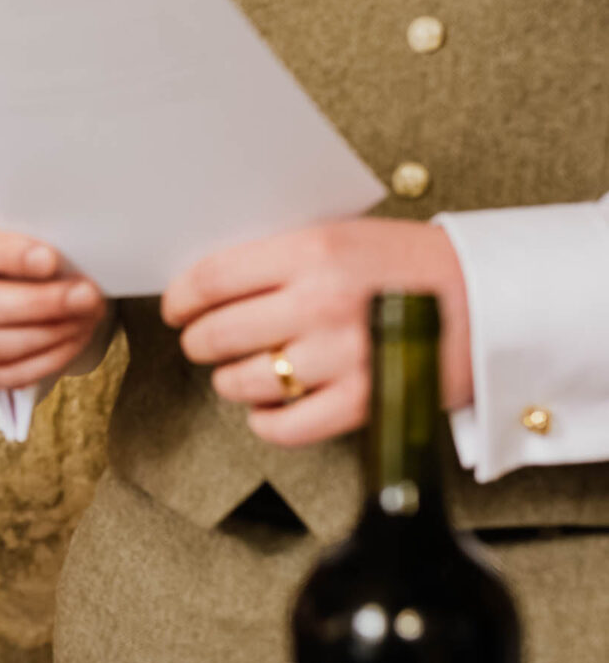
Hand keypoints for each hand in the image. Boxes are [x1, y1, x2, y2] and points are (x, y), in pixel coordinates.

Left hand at [161, 218, 472, 446]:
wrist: (485, 297)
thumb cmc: (402, 264)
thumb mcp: (339, 235)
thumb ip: (277, 256)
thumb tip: (202, 285)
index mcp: (312, 250)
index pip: (211, 279)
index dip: (180, 300)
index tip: (176, 310)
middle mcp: (322, 302)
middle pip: (216, 334)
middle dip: (199, 342)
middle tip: (204, 341)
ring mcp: (343, 357)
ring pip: (243, 381)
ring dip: (230, 380)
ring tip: (242, 370)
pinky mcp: (363, 403)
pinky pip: (283, 427)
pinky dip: (265, 421)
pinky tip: (271, 406)